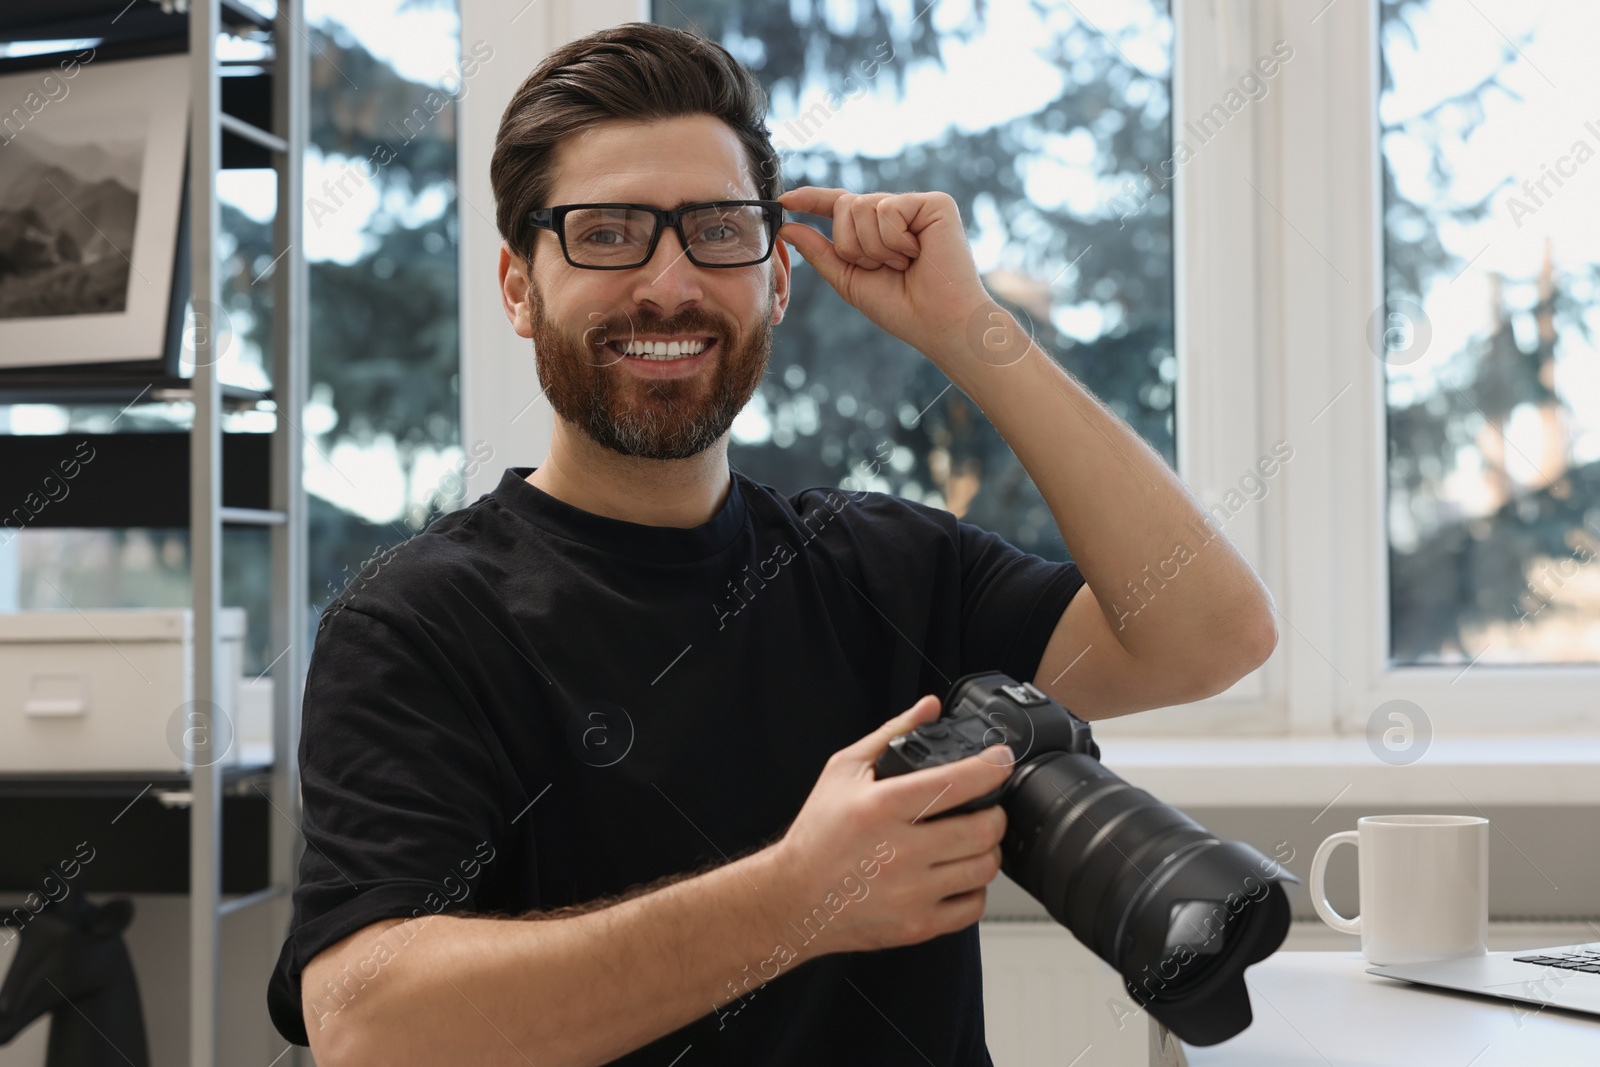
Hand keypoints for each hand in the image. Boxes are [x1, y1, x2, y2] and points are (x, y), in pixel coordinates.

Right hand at [769, 694, 1014, 957]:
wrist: (793, 898)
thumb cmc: (817, 835)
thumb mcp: (843, 771)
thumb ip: (892, 734)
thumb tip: (929, 707)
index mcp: (881, 807)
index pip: (956, 782)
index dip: (991, 768)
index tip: (1001, 761)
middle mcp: (899, 851)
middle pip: (983, 830)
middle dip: (995, 813)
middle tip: (985, 808)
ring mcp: (910, 893)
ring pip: (984, 868)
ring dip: (987, 850)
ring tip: (971, 841)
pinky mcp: (916, 925)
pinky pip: (972, 907)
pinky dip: (974, 888)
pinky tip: (956, 875)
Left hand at [777, 186, 990, 363]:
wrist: (938, 322)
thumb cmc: (900, 307)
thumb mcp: (849, 279)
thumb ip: (820, 252)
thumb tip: (788, 226)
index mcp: (877, 230)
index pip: (840, 206)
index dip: (812, 200)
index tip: (785, 202)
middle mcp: (896, 213)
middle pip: (846, 205)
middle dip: (852, 245)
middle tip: (883, 268)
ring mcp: (916, 206)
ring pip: (864, 207)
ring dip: (874, 248)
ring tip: (903, 265)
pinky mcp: (935, 203)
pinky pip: (888, 209)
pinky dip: (894, 241)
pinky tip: (917, 255)